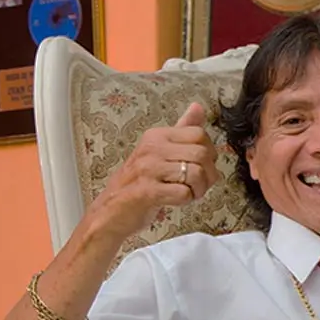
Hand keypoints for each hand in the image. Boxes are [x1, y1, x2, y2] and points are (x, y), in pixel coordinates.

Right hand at [87, 102, 219, 241]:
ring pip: (195, 174)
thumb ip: (181, 130)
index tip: (201, 167)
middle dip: (208, 175)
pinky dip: (186, 200)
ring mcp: (147, 169)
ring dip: (198, 190)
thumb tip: (198, 107)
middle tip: (197, 185)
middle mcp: (151, 148)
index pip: (199, 134)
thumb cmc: (139, 183)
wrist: (110, 211)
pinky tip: (176, 200)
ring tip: (187, 194)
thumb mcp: (159, 151)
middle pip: (202, 154)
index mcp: (157, 136)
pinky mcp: (146, 192)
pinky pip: (183, 193)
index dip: (209, 154)